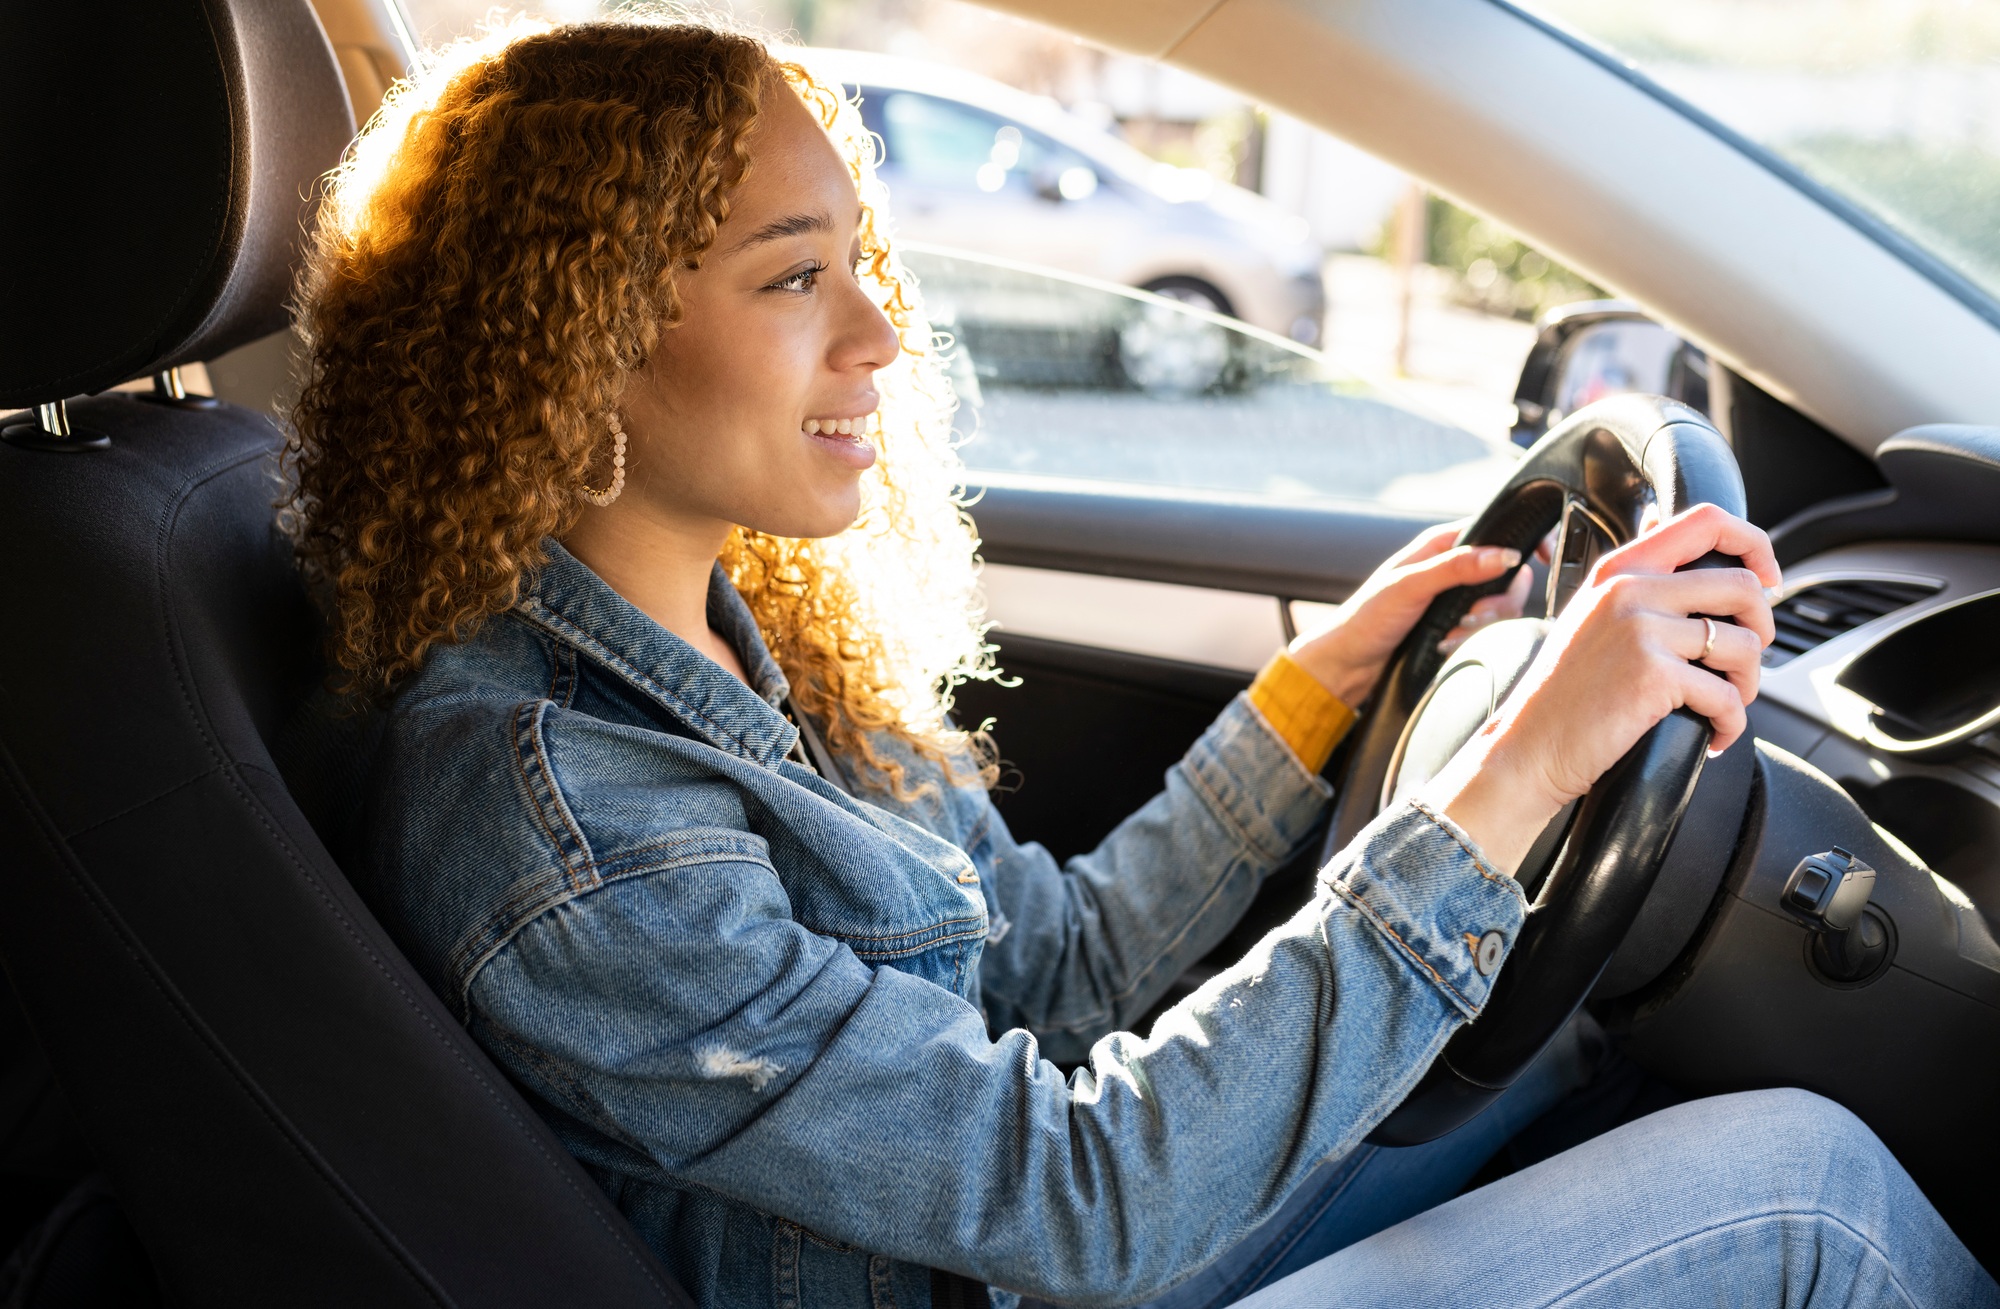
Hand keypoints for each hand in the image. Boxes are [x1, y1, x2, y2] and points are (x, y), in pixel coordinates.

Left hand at [1289, 521, 1534, 705]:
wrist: (1347, 665)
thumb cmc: (1365, 619)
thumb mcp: (1409, 587)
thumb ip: (1457, 568)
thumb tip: (1504, 555)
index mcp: (1441, 545)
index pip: (1496, 530)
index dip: (1523, 541)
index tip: (1543, 557)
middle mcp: (1453, 568)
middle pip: (1508, 575)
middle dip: (1498, 600)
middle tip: (1471, 616)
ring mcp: (1456, 599)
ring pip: (1501, 606)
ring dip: (1482, 624)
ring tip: (1450, 634)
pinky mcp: (1456, 626)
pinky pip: (1486, 630)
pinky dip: (1471, 640)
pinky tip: (1446, 645)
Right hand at [1429, 503, 1779, 875]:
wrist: (1528, 747)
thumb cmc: (1561, 693)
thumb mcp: (1592, 618)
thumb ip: (1636, 585)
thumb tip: (1685, 552)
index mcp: (1620, 570)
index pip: (1706, 522)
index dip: (1753, 545)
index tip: (1765, 578)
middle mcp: (1629, 591)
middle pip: (1742, 586)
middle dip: (1763, 629)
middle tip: (1744, 660)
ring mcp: (1641, 631)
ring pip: (1745, 643)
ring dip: (1748, 683)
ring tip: (1724, 703)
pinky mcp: (1653, 675)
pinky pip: (1726, 696)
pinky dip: (1731, 723)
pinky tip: (1713, 734)